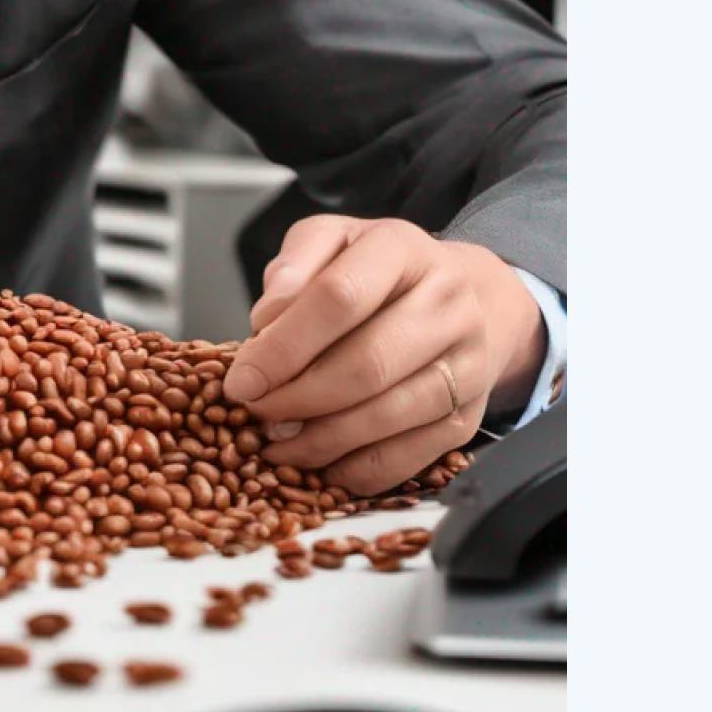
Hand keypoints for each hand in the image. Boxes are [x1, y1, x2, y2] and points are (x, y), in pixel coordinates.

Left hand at [222, 215, 544, 495]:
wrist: (464, 296)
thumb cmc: (377, 272)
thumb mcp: (330, 241)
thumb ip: (293, 266)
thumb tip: (268, 317)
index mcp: (402, 249)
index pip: (339, 298)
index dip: (284, 347)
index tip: (242, 379)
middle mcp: (447, 304)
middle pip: (366, 364)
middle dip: (297, 398)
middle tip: (254, 413)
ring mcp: (466, 363)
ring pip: (387, 416)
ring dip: (320, 440)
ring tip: (276, 442)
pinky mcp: (469, 415)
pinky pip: (409, 456)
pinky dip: (355, 470)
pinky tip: (319, 464)